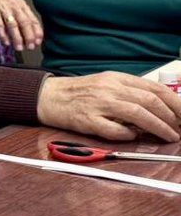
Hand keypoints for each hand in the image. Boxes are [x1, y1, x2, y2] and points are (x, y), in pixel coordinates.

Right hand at [0, 0, 42, 51]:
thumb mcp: (12, 6)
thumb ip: (19, 18)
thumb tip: (26, 34)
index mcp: (22, 6)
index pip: (33, 20)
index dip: (37, 32)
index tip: (38, 42)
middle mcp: (15, 6)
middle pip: (25, 23)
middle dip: (29, 36)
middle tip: (30, 47)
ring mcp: (4, 8)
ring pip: (13, 24)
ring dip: (17, 37)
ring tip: (18, 47)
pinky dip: (3, 33)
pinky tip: (5, 41)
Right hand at [37, 73, 180, 143]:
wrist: (47, 96)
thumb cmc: (78, 92)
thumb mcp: (107, 84)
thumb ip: (130, 93)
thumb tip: (157, 109)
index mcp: (116, 79)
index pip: (154, 89)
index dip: (175, 103)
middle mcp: (109, 89)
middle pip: (149, 101)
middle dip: (171, 118)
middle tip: (180, 130)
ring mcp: (98, 104)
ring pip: (137, 114)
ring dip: (158, 127)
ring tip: (168, 136)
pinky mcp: (87, 120)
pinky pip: (113, 130)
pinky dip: (127, 135)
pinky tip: (132, 137)